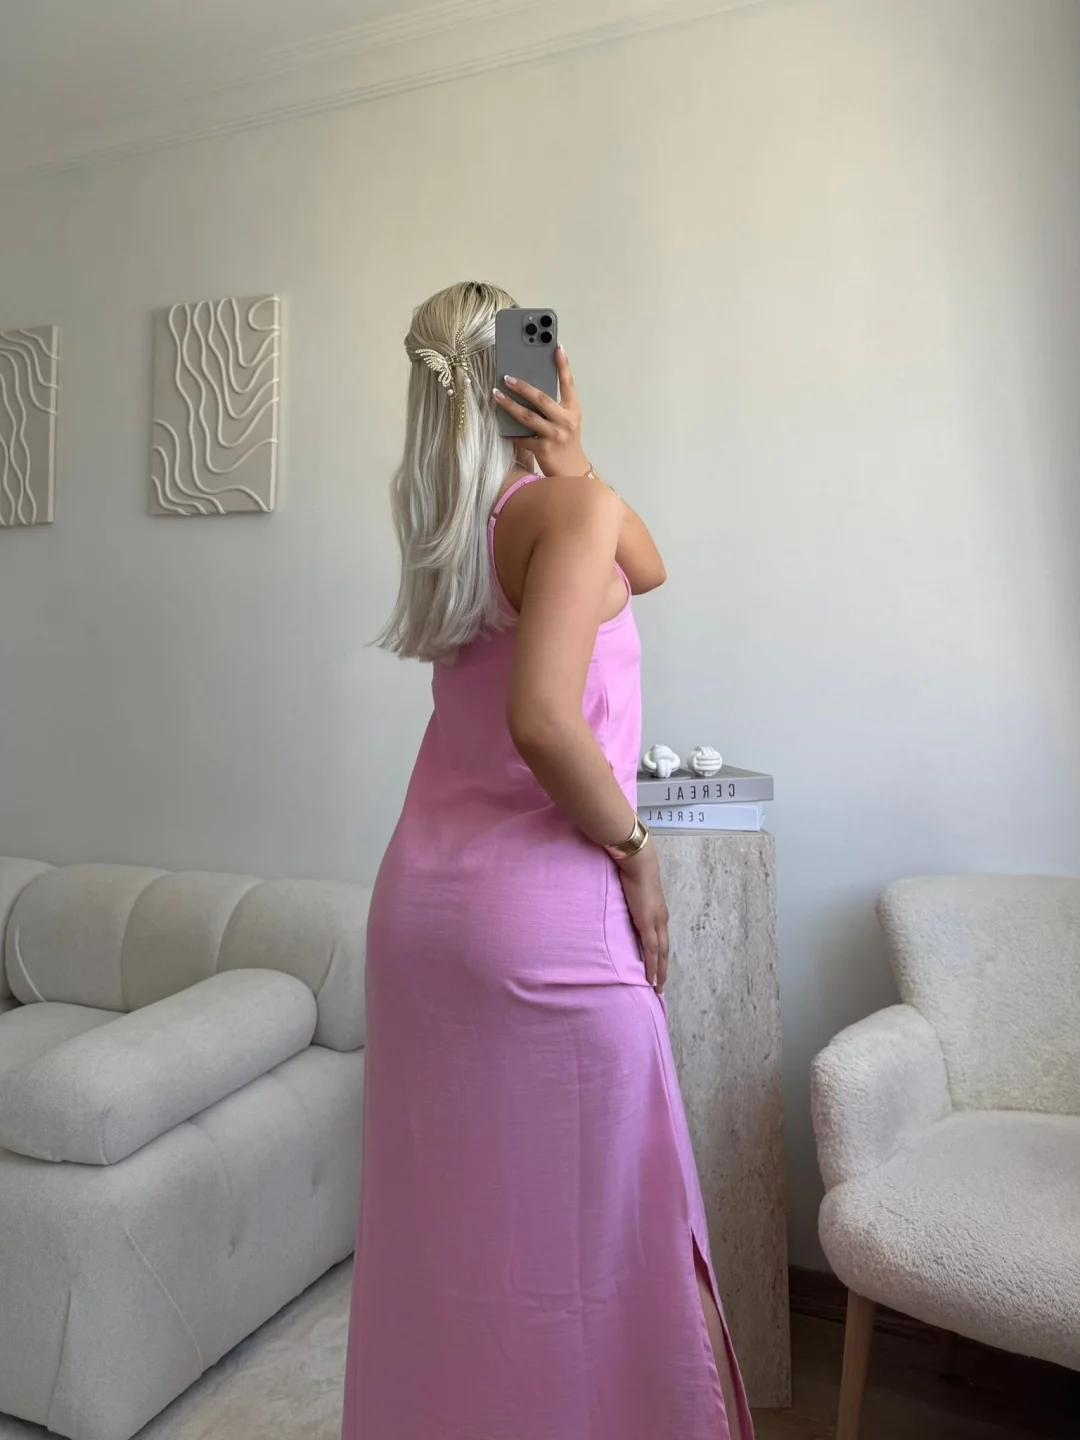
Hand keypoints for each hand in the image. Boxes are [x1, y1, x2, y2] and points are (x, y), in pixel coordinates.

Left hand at [493, 347, 590, 477]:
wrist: (572, 473)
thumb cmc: (566, 442)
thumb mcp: (566, 421)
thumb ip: (554, 406)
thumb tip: (529, 389)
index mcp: (573, 410)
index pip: (568, 384)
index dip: (563, 365)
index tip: (557, 347)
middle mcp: (566, 421)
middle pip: (541, 399)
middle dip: (523, 386)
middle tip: (507, 377)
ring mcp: (555, 435)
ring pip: (528, 416)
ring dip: (509, 404)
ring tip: (496, 394)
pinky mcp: (543, 449)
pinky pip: (522, 437)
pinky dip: (511, 431)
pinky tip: (501, 424)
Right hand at [617, 842, 669, 994]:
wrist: (638, 863)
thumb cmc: (634, 872)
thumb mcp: (636, 893)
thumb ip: (635, 904)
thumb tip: (628, 910)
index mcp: (659, 913)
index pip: (662, 940)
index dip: (661, 956)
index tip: (659, 969)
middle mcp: (662, 920)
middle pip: (665, 950)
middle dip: (663, 969)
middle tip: (660, 987)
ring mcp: (657, 922)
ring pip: (660, 954)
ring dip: (659, 971)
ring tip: (656, 987)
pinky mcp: (648, 924)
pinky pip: (651, 950)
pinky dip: (651, 965)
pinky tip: (649, 977)